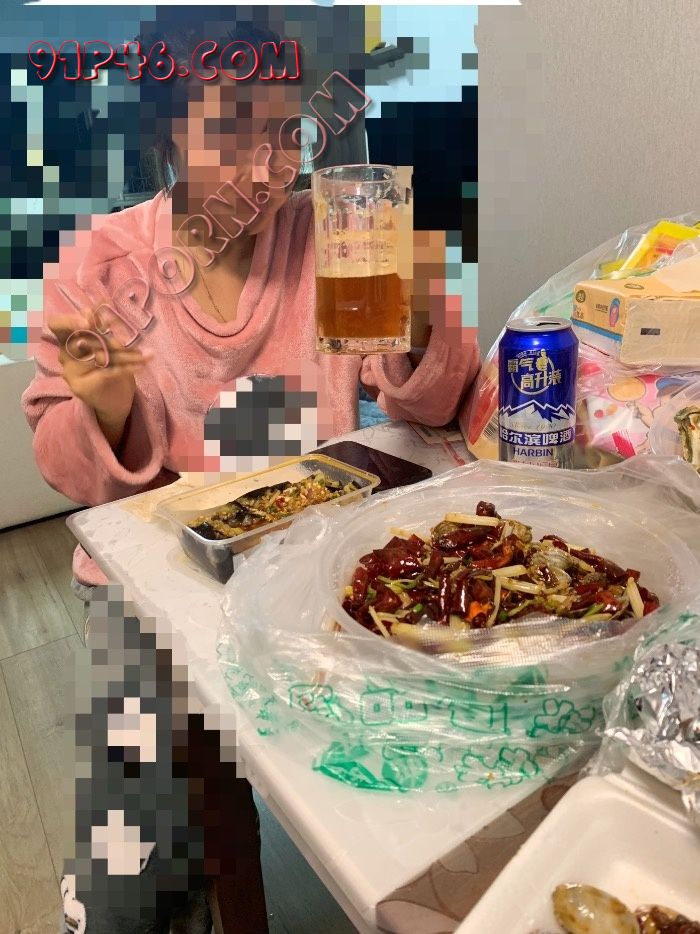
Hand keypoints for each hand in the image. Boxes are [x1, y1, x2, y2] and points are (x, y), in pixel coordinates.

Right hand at [48, 311, 149, 448]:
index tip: (90, 320)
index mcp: (66, 338)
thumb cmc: (110, 365)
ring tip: (148, 354)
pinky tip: (143, 365)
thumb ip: (100, 325)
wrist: (114, 400)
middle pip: (85, 339)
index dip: (70, 320)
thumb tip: (99, 305)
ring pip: (101, 357)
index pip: (56, 324)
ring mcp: (71, 373)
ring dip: (128, 355)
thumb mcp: (106, 341)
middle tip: (127, 341)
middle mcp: (64, 355)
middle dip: (110, 339)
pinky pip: (108, 372)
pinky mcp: (81, 388)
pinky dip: (128, 367)